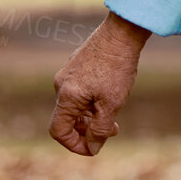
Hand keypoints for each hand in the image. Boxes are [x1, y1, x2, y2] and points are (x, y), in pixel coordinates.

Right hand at [48, 12, 150, 155]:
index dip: (74, 145)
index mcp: (66, 96)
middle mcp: (61, 84)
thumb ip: (100, 129)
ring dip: (90, 116)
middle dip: (87, 131)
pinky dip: (91, 101)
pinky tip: (110, 96)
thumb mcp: (111, 104)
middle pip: (67, 119)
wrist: (122, 32)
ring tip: (114, 116)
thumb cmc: (117, 68)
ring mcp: (68, 73)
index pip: (58, 131)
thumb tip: (92, 148)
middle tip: (111, 131)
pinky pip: (78, 91)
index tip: (94, 148)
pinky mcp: (76, 64)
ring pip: (74, 104)